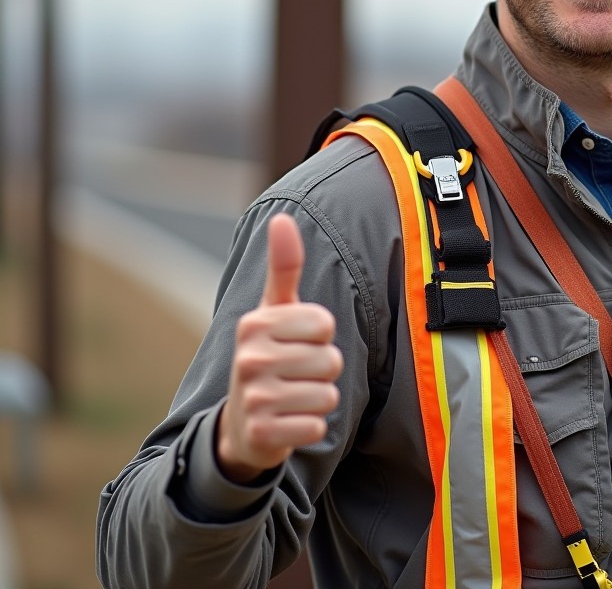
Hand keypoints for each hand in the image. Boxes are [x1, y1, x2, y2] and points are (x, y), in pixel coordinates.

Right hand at [217, 213, 343, 482]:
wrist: (240, 426)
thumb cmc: (269, 356)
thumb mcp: (274, 311)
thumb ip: (284, 266)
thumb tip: (282, 218)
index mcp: (255, 324)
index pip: (325, 324)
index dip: (321, 336)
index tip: (298, 342)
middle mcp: (250, 358)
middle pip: (331, 360)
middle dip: (323, 371)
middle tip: (296, 375)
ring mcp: (254, 398)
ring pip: (328, 394)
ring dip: (319, 400)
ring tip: (293, 398)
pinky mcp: (262, 434)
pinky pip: (317, 427)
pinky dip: (310, 428)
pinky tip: (289, 423)